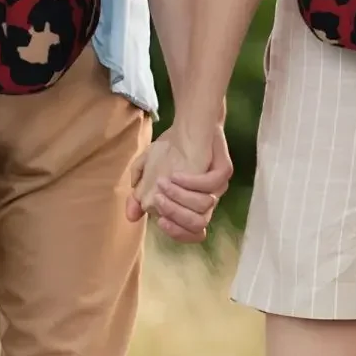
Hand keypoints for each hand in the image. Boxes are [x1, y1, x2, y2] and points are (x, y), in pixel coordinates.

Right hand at [126, 124, 231, 243]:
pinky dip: (191, 182)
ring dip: (180, 197)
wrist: (189, 122)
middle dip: (175, 215)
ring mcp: (218, 187)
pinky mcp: (224, 171)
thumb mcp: (148, 169)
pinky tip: (176, 174)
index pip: (191, 233)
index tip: (159, 221)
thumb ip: (139, 193)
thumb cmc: (171, 149)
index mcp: (192, 206)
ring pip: (204, 206)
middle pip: (198, 224)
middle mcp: (207, 200)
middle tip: (158, 199)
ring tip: (163, 182)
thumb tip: (131, 216)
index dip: (177, 233)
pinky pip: (210, 184)